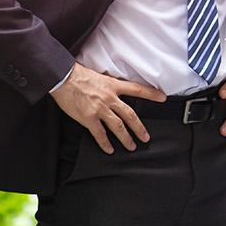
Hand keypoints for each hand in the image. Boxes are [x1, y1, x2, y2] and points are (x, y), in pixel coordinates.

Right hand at [50, 63, 165, 153]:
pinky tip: (109, 149)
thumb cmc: (79, 75)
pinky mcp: (88, 118)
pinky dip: (105, 143)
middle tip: (145, 137)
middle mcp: (110, 98)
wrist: (63, 78)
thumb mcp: (100, 77)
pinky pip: (99, 134)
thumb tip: (114, 91)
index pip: (137, 89)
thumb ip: (109, 86)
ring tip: (131, 146)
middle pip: (130, 115)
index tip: (162, 98)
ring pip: (118, 126)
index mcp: (113, 86)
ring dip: (126, 138)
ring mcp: (100, 109)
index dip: (151, 94)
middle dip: (139, 128)